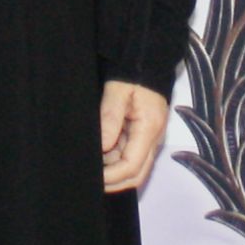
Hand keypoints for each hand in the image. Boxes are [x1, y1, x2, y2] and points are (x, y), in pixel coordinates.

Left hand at [100, 80, 168, 194]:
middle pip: (137, 175)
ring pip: (134, 169)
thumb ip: (110, 118)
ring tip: (93, 168)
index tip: (93, 177)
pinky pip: (131, 157)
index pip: (132, 166)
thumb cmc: (132, 75)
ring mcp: (150, 138)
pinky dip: (115, 162)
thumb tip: (103, 147)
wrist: (146, 62)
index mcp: (149, 129)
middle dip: (114, 183)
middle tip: (91, 180)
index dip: (112, 176)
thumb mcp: (117, 91)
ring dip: (114, 173)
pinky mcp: (144, 135)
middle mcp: (153, 139)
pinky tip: (100, 157)